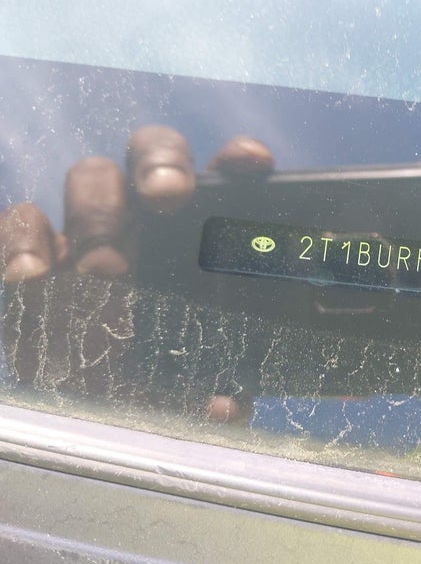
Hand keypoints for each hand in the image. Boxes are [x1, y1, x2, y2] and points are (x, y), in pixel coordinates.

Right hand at [0, 127, 273, 420]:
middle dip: (160, 168)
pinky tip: (34, 275)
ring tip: (106, 268)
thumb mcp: (197, 374)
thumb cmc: (162, 367)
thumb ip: (218, 383)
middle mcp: (146, 214)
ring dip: (97, 213)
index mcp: (201, 229)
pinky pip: (21, 222)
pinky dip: (22, 240)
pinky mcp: (34, 248)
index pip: (225, 175)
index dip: (239, 160)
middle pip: (152, 155)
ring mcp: (89, 225)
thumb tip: (228, 408)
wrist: (91, 384)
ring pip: (91, 177)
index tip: (254, 165)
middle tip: (168, 201)